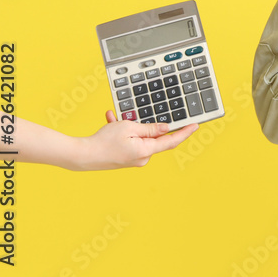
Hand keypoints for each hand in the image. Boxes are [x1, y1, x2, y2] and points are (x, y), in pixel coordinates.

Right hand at [69, 110, 197, 170]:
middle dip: (145, 124)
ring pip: (137, 136)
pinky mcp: (124, 158)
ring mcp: (132, 159)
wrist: (81, 156)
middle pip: (153, 137)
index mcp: (146, 151)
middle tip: (136, 117)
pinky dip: (121, 131)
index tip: (195, 126)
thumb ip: (150, 128)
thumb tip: (166, 128)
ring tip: (116, 118)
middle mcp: (142, 158)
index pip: (171, 141)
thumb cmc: (104, 142)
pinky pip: (128, 141)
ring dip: (129, 125)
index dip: (184, 132)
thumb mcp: (130, 128)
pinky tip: (111, 121)